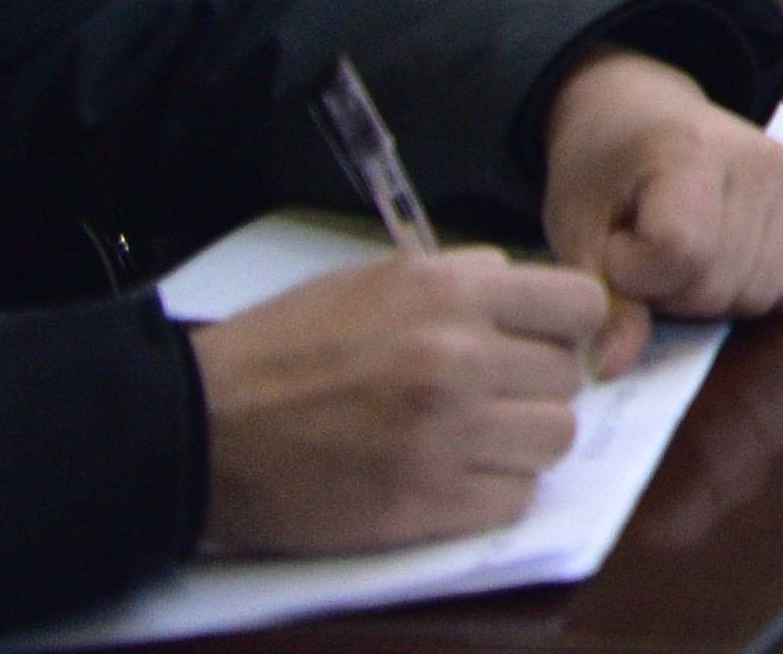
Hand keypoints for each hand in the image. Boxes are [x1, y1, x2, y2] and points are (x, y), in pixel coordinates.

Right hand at [191, 249, 609, 548]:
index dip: (563, 328)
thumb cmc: (283, 349)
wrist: (202, 426)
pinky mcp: (423, 502)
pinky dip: (492, 492)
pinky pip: (514, 498)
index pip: (580, 306)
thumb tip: (529, 294)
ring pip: (554, 439)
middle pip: (566, 378)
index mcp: (452, 293)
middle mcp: (459, 359)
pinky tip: (449, 477)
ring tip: (470, 440)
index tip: (537, 344)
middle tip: (487, 398)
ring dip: (520, 443)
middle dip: (532, 388)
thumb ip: (462, 280)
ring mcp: (445, 435)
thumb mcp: (376, 280)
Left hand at [534, 52, 782, 349]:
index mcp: (691, 150)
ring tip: (681, 252)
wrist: (640, 111)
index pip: (680, 255)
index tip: (614, 241)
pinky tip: (720, 253)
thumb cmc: (602, 171)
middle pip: (721, 284)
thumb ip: (601, 299)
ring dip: (713, 294)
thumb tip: (615, 369)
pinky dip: (750, 285)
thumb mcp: (577, 231)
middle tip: (644, 251)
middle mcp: (760, 157)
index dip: (633, 274)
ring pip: (761, 294)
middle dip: (671, 292)